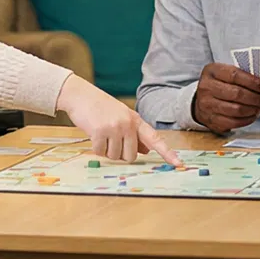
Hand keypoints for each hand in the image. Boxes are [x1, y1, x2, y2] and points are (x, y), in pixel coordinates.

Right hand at [57, 76, 177, 163]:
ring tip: (102, 135)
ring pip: (116, 156)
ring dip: (107, 151)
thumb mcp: (122, 117)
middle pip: (132, 156)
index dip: (167, 153)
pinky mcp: (100, 131)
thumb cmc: (101, 107)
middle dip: (121, 154)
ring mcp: (114, 127)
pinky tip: (93, 135)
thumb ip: (134, 134)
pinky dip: (96, 149)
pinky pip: (101, 153)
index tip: (179, 164)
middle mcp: (128, 124)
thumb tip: (146, 151)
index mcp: (136, 120)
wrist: (80, 95)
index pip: (155, 139)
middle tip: (111, 141)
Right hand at [192, 63, 259, 134]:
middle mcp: (206, 87)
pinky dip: (247, 119)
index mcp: (212, 71)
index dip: (253, 82)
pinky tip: (253, 114)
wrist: (201, 100)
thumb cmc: (219, 84)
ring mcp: (207, 105)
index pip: (235, 75)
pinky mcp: (210, 120)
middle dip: (257, 98)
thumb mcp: (226, 73)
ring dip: (253, 109)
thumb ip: (242, 76)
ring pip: (236, 110)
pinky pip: (233, 122)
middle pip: (237, 94)